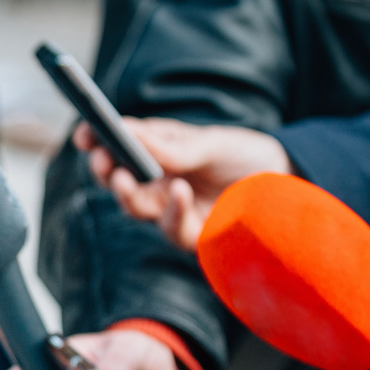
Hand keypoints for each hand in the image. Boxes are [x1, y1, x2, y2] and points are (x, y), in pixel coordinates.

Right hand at [76, 118, 290, 250]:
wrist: (285, 181)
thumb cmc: (243, 155)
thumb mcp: (211, 142)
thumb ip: (174, 147)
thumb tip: (131, 135)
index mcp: (156, 152)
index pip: (118, 147)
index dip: (97, 141)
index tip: (84, 134)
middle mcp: (158, 182)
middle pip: (118, 181)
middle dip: (103, 170)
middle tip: (100, 159)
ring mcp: (172, 209)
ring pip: (136, 207)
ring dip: (126, 193)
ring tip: (125, 177)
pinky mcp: (193, 235)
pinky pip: (172, 229)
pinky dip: (171, 211)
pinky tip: (178, 192)